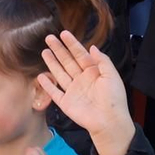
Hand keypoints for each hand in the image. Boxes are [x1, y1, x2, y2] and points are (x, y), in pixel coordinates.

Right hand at [38, 30, 133, 154]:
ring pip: (60, 73)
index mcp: (93, 72)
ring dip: (52, 62)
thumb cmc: (113, 98)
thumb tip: (93, 47)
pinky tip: (41, 76)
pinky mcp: (65, 103)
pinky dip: (47, 85)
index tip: (64, 33)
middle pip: (68, 61)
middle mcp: (82, 80)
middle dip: (59, 49)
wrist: (109, 121)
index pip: (80, 54)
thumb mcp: (112, 75)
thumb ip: (102, 60)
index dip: (72, 44)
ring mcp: (73, 91)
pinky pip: (54, 92)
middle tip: (49, 38)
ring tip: (44, 51)